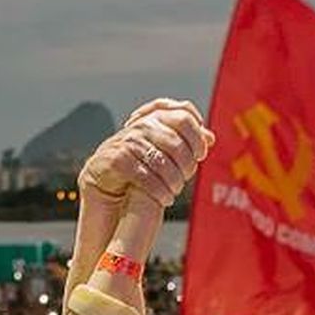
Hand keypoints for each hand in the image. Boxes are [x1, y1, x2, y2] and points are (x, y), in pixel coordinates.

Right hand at [78, 99, 212, 207]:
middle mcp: (141, 125)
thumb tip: (210, 138)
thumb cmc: (138, 162)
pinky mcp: (116, 161)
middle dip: (187, 163)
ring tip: (176, 190)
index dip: (197, 136)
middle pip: (176, 142)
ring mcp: (127, 142)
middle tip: (187, 177)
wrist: (104, 178)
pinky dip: (159, 191)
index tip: (200, 154)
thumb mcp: (162, 147)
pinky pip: (146, 177)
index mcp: (154, 117)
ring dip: (174, 181)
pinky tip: (165, 198)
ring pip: (162, 162)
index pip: (184, 116)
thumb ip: (185, 140)